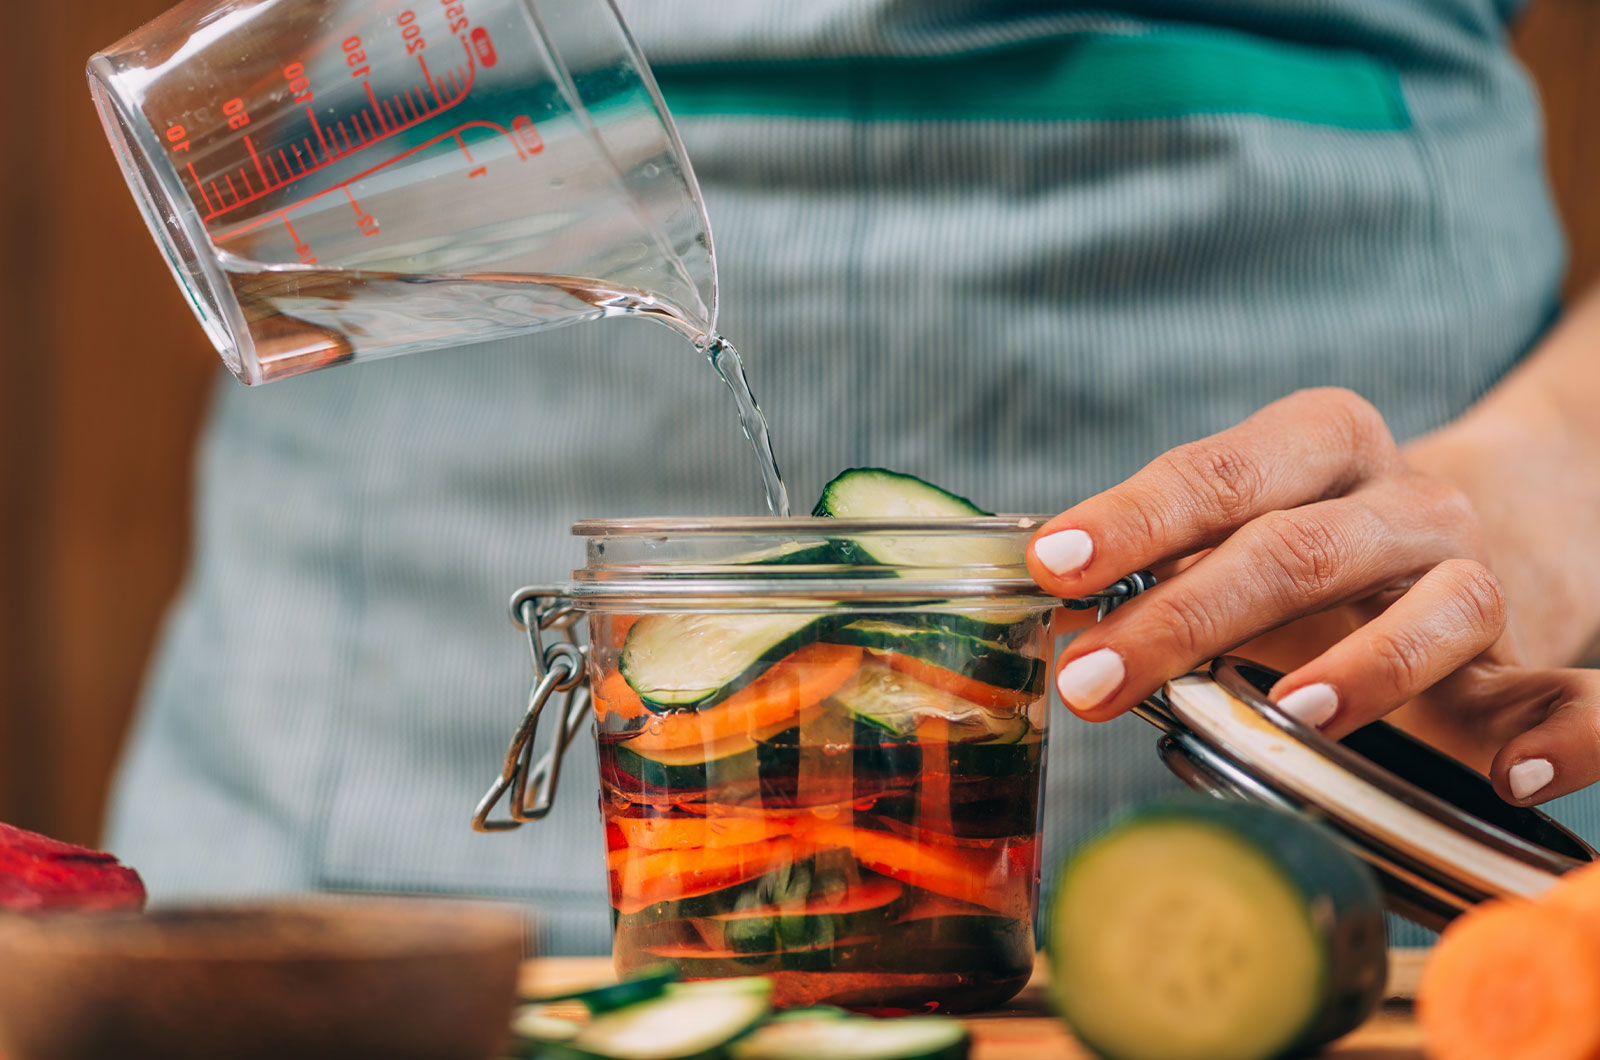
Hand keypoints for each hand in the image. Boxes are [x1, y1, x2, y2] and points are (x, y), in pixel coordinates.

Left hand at [1027, 387, 1599, 805]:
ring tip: (1290, 712)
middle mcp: (1405, 500)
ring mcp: (1474, 575)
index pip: (1222, 472)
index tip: (1056, 566)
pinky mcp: (1529, 658)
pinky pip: (1571, 692)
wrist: (1499, 521)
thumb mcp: (1248, 524)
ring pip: (1440, 604)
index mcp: (1321, 444)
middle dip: (1187, 615)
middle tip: (1090, 676)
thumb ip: (1168, 562)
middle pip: (1301, 546)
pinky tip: (1516, 776)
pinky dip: (1566, 732)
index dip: (1135, 518)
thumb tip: (1062, 617)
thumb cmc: (1325, 537)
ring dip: (1366, 665)